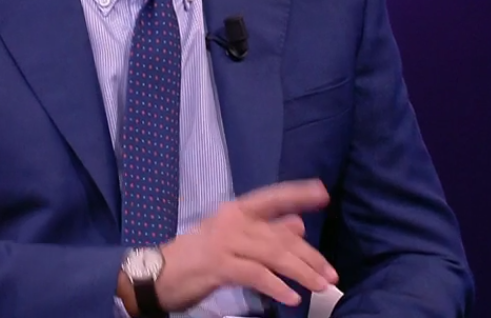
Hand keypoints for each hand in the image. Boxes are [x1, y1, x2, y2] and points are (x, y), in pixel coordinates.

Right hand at [153, 179, 336, 311]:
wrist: (159, 273)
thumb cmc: (198, 256)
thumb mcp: (233, 238)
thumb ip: (265, 231)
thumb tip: (299, 225)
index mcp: (236, 210)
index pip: (272, 198)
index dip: (297, 194)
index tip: (322, 193)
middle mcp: (233, 220)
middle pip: (280, 235)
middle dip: (309, 255)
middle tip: (331, 273)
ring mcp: (225, 241)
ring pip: (273, 254)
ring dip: (301, 271)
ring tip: (320, 285)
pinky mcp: (219, 265)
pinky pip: (256, 274)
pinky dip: (276, 286)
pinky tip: (291, 297)